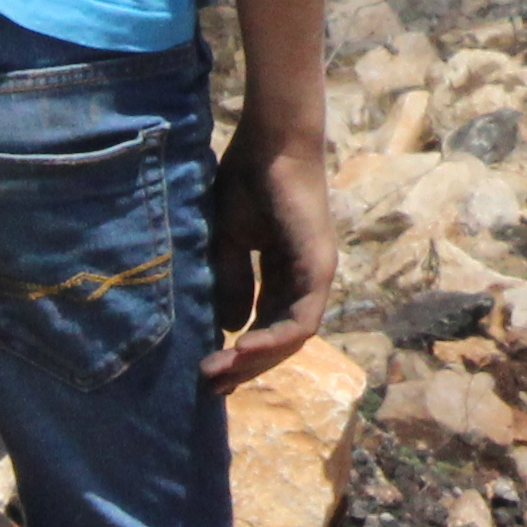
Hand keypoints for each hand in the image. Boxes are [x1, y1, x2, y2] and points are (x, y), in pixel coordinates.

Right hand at [200, 121, 339, 393]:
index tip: (207, 371)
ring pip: (293, 338)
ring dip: (256, 361)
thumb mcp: (228, 241)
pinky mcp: (319, 268)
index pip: (267, 326)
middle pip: (280, 340)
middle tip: (209, 386)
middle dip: (244, 367)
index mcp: (284, 273)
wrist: (270, 141)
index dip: (239, 353)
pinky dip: (274, 340)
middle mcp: (305, 279)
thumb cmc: (248, 179)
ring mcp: (316, 275)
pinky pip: (302, 320)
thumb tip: (230, 329)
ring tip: (219, 373)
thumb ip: (231, 282)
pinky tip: (242, 350)